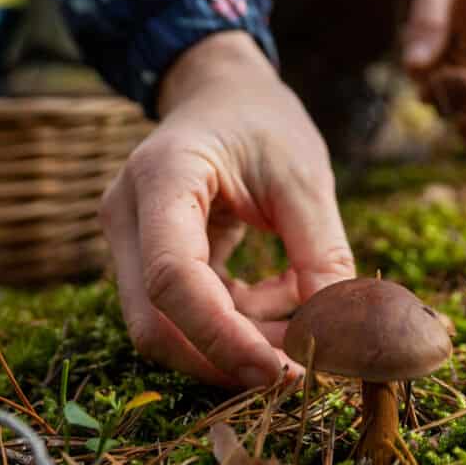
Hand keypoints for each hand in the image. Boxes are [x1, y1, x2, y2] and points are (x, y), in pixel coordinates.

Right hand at [99, 31, 355, 388]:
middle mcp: (128, 213)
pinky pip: (186, 314)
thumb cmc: (263, 121)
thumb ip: (320, 252)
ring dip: (239, 343)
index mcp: (162, 176)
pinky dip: (237, 323)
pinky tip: (283, 302)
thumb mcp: (304, 175)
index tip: (283, 372)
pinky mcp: (147, 260)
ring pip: (169, 328)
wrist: (221, 92)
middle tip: (300, 371)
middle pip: (156, 322)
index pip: (172, 278)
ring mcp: (129, 240)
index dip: (224, 338)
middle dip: (228, 357)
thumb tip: (337, 336)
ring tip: (305, 325)